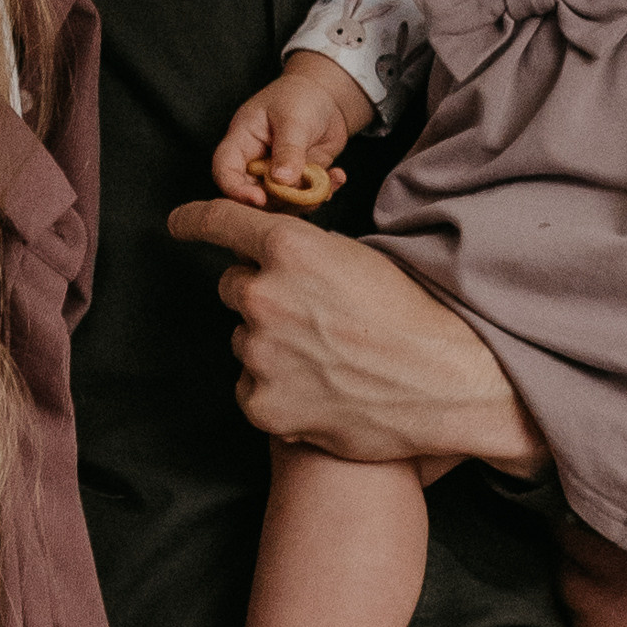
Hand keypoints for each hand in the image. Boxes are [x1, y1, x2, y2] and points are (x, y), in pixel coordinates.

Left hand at [166, 203, 543, 472]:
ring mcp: (259, 354)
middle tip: (313, 319)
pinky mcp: (264, 405)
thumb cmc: (415, 318)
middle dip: (262, 297)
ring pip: (243, 342)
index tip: (178, 224)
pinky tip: (320, 393)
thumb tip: (277, 262)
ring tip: (328, 362)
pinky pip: (251, 390)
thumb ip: (306, 256)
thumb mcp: (361, 259)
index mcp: (289, 248)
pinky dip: (277, 392)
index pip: (220, 222)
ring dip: (271, 348)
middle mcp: (263, 295)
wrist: (448, 383)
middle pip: (233, 288)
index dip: (195, 220)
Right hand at [210, 53, 367, 207]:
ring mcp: (276, 176)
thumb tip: (281, 181)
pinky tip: (337, 177)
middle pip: (253, 194)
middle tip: (305, 193)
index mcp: (242, 141)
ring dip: (306, 200)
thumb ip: (288, 150)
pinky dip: (324, 193)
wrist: (327, 98)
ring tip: (327, 181)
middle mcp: (255, 163)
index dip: (236, 189)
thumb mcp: (293, 119)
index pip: (225, 170)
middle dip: (279, 200)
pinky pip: (306, 199)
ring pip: (282, 203)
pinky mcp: (298, 183)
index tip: (260, 199)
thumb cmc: (300, 97)